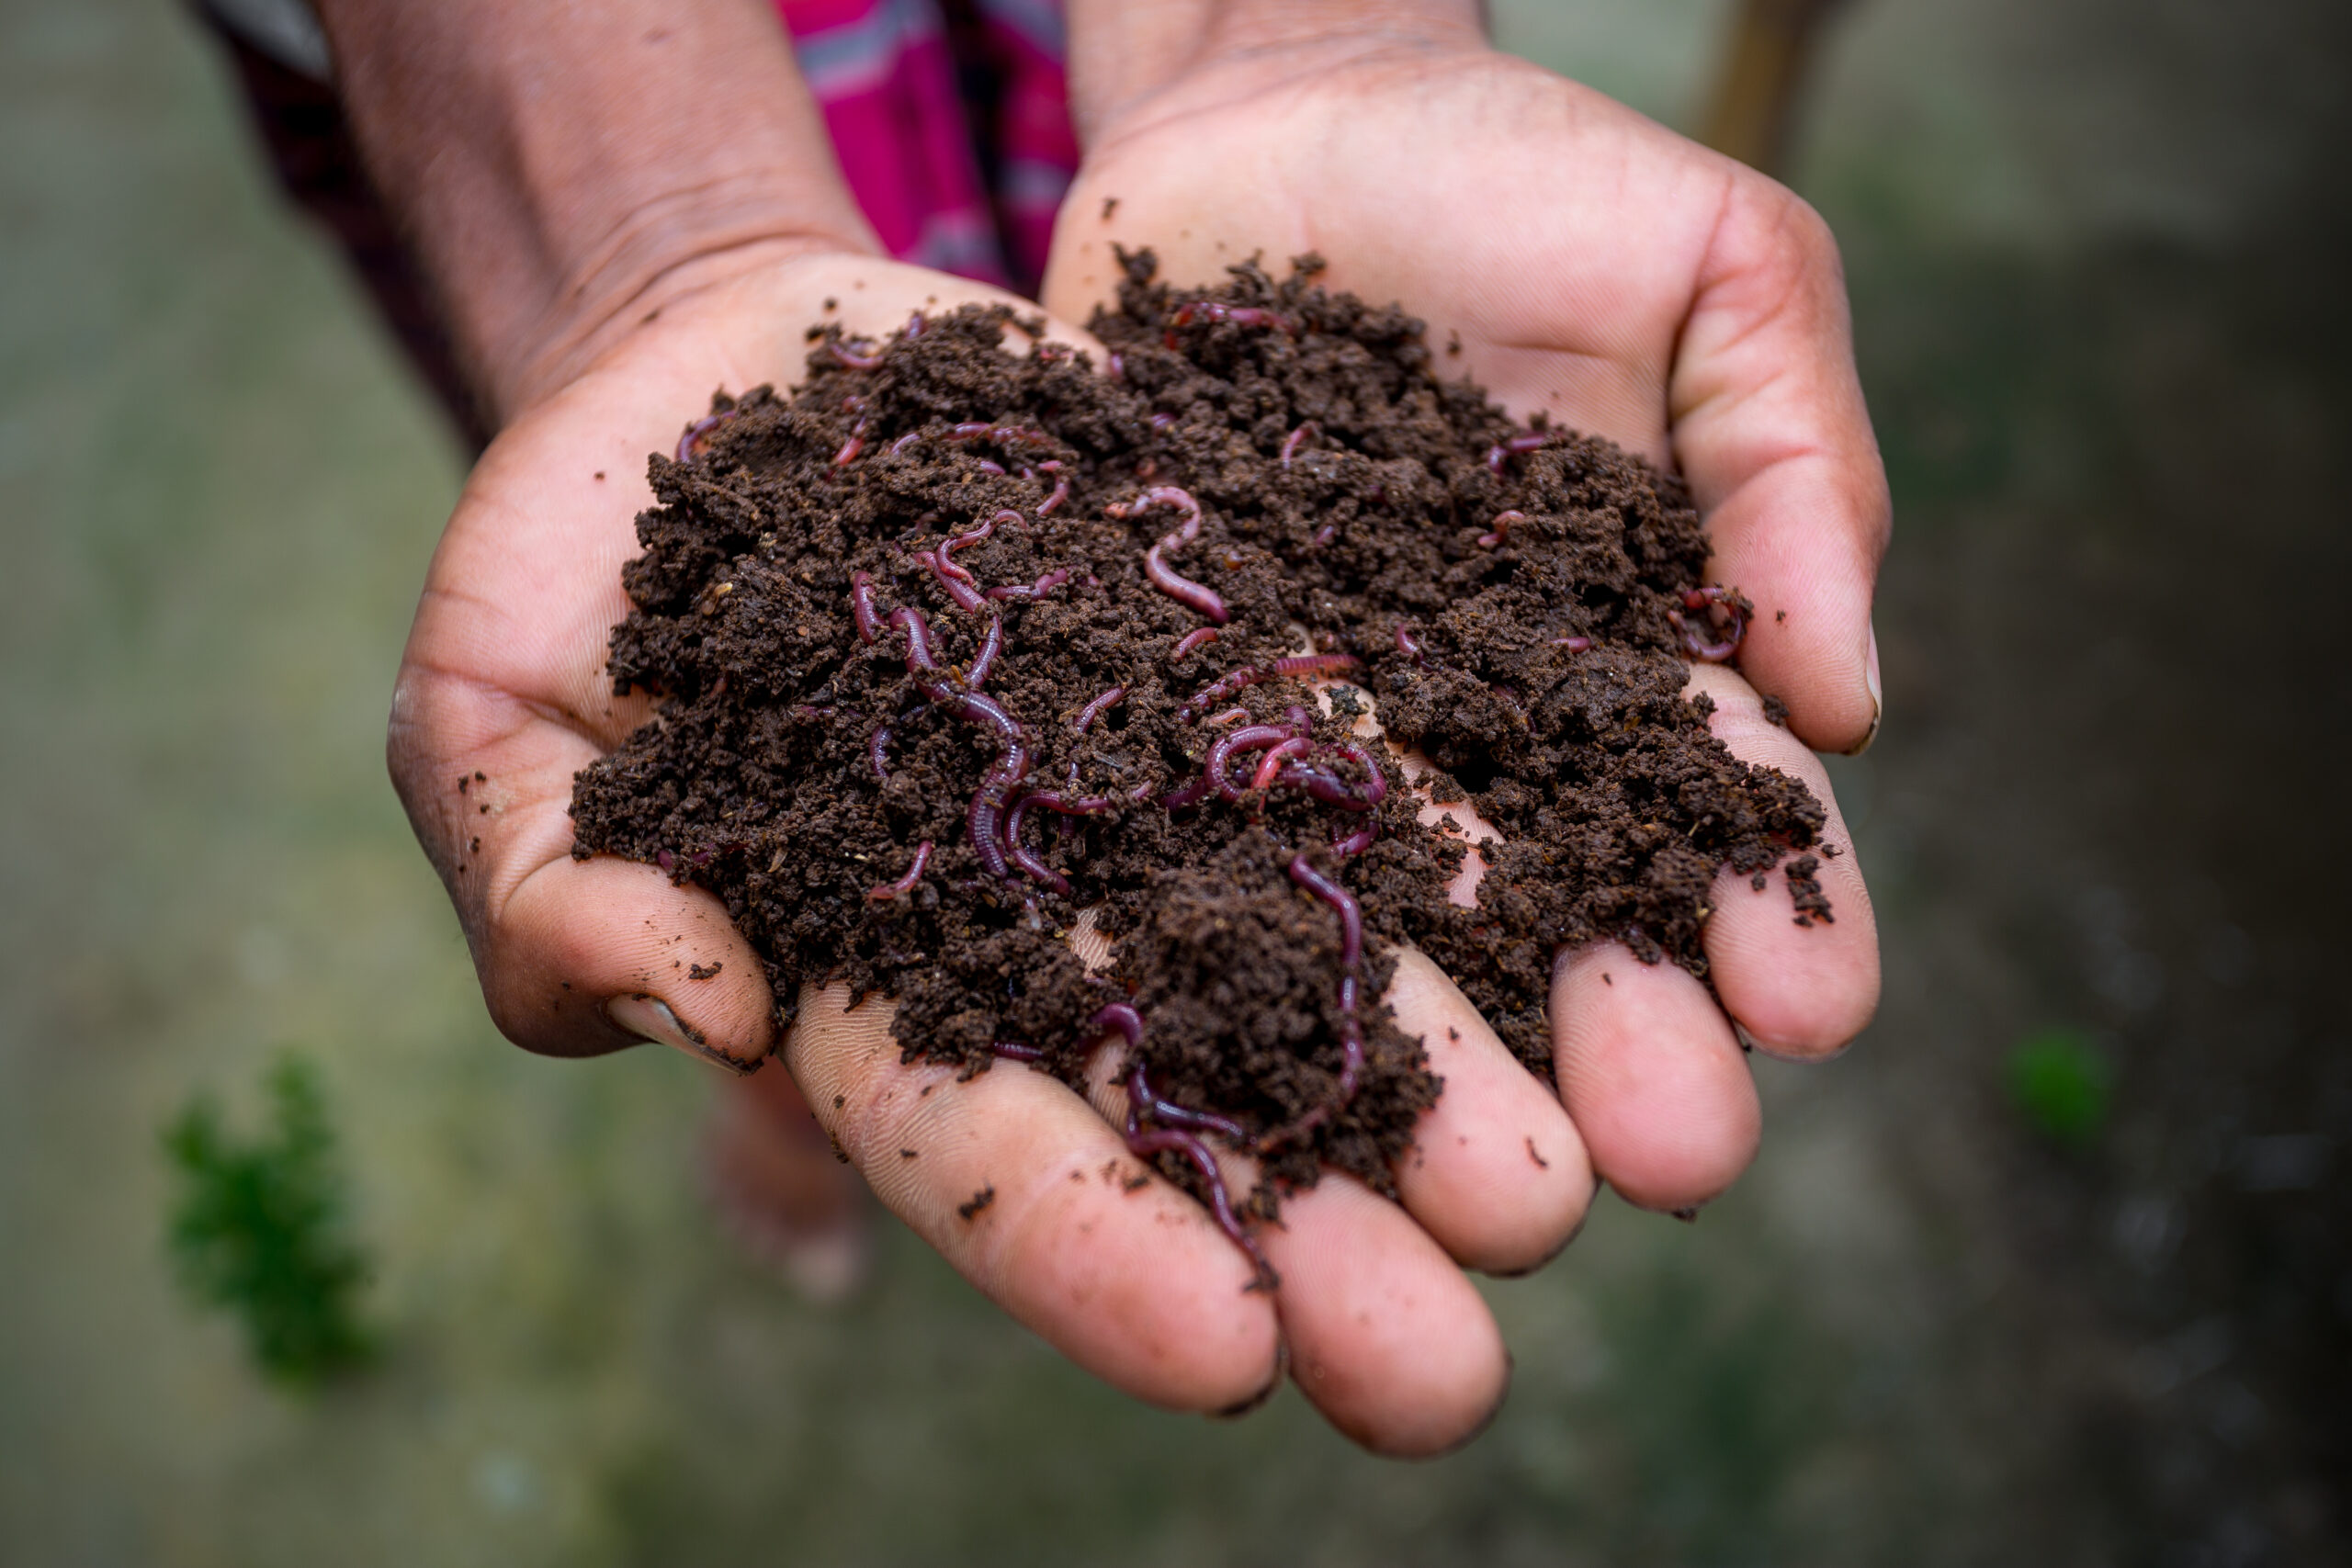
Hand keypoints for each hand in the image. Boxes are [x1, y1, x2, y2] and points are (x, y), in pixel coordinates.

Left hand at [1024, 4, 1884, 1449]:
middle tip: (1636, 1167)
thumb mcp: (1714, 268)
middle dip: (1599, 1040)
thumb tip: (1853, 695)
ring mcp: (1310, 728)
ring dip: (1407, 1061)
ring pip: (1364, 918)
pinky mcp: (1153, 700)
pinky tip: (1216, 1070)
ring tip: (1442, 1192)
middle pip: (1546, 912)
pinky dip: (1193, 946)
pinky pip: (1172, 826)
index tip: (1807, 1012)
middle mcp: (1477, 732)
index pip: (1717, 804)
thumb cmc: (1520, 176)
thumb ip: (1786, 461)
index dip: (1767, 907)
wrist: (1270, 113)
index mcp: (1631, 654)